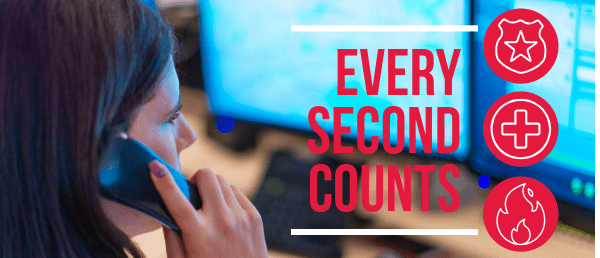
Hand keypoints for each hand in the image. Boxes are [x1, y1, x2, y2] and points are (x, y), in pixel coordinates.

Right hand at [148, 160, 267, 257]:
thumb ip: (172, 237)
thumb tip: (165, 210)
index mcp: (199, 235)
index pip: (177, 199)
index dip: (163, 180)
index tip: (155, 166)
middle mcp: (221, 222)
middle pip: (206, 176)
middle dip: (194, 179)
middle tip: (191, 193)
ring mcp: (241, 217)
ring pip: (222, 181)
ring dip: (210, 187)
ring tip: (207, 205)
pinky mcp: (254, 217)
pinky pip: (236, 192)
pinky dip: (226, 196)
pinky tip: (222, 211)